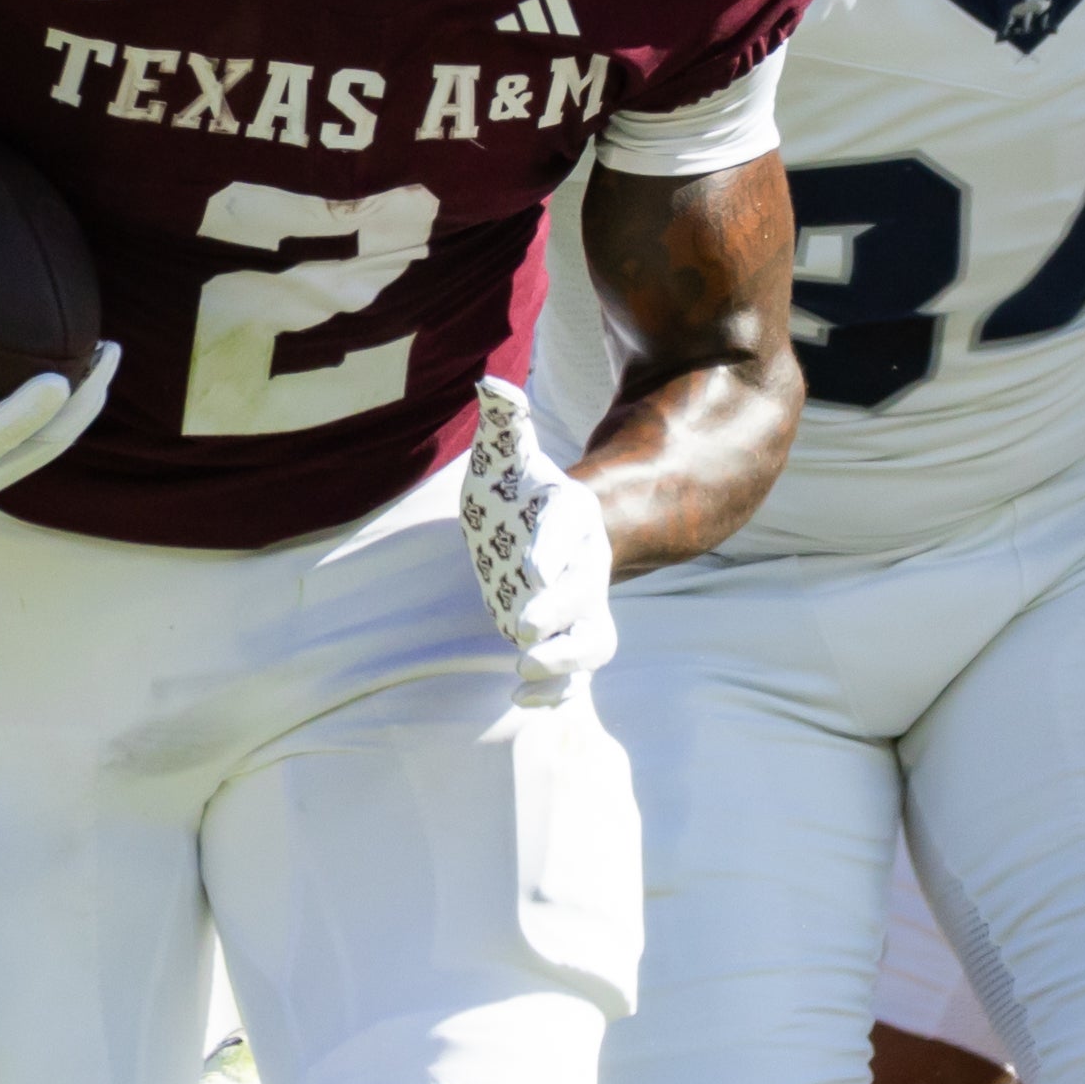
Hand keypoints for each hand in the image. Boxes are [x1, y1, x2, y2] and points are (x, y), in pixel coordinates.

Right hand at [0, 303, 115, 546]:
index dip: (24, 414)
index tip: (60, 379)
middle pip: (42, 450)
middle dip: (82, 404)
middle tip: (109, 352)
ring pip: (43, 451)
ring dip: (77, 409)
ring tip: (103, 358)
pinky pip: (27, 445)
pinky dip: (49, 413)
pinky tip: (66, 373)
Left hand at [459, 379, 613, 702]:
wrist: (536, 531)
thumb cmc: (518, 493)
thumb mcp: (506, 458)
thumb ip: (506, 425)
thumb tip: (490, 382)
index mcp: (572, 517)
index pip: (568, 532)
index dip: (553, 550)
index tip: (532, 567)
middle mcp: (585, 565)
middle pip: (588, 594)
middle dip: (559, 613)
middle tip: (518, 630)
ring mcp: (578, 608)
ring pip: (594, 642)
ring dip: (564, 662)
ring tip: (521, 670)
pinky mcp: (564, 641)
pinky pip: (574, 675)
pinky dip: (553, 693)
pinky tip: (519, 700)